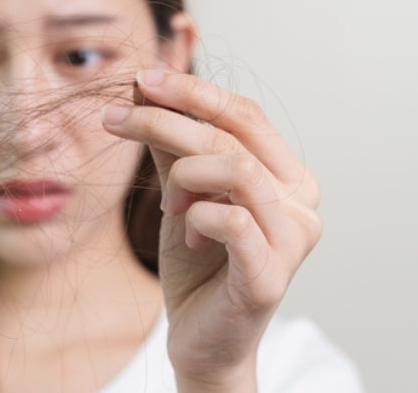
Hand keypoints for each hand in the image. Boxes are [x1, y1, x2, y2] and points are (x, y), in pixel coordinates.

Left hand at [102, 70, 321, 391]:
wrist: (200, 339)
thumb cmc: (199, 264)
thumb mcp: (181, 192)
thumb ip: (172, 145)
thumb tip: (145, 86)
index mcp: (288, 175)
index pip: (245, 114)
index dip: (194, 91)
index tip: (141, 79)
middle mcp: (302, 202)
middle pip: (235, 135)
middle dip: (167, 119)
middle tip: (115, 119)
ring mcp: (293, 240)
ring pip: (237, 169)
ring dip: (184, 175)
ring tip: (168, 203)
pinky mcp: (271, 276)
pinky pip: (231, 220)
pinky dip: (197, 217)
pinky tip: (188, 235)